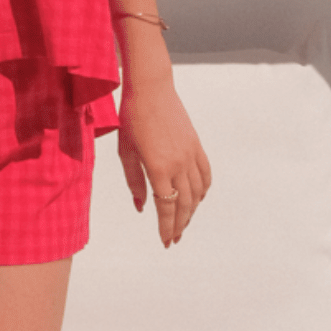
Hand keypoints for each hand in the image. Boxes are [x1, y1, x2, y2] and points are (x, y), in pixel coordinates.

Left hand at [116, 77, 209, 247]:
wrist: (151, 89)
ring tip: (183, 224)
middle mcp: (178, 164)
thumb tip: (142, 207)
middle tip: (174, 240)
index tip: (165, 241)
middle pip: (184, 205)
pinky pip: (205, 175)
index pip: (166, 207)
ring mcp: (190, 154)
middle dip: (179, 226)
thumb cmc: (131, 119)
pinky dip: (203, 191)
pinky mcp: (196, 146)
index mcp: (158, 167)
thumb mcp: (125, 152)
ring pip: (197, 193)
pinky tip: (196, 200)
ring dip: (191, 212)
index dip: (166, 227)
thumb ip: (134, 181)